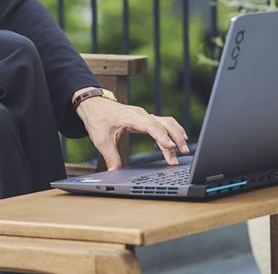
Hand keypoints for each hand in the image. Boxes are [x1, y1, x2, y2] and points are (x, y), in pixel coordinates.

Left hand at [73, 88, 188, 169]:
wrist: (93, 104)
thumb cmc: (98, 119)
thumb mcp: (101, 140)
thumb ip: (110, 157)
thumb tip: (114, 172)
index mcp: (131, 117)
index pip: (151, 126)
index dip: (161, 136)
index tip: (171, 147)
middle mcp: (141, 115)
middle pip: (164, 123)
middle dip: (175, 137)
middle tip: (183, 152)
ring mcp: (144, 116)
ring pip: (166, 122)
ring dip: (176, 134)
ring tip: (184, 149)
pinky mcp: (145, 119)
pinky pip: (162, 123)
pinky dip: (172, 131)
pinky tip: (177, 140)